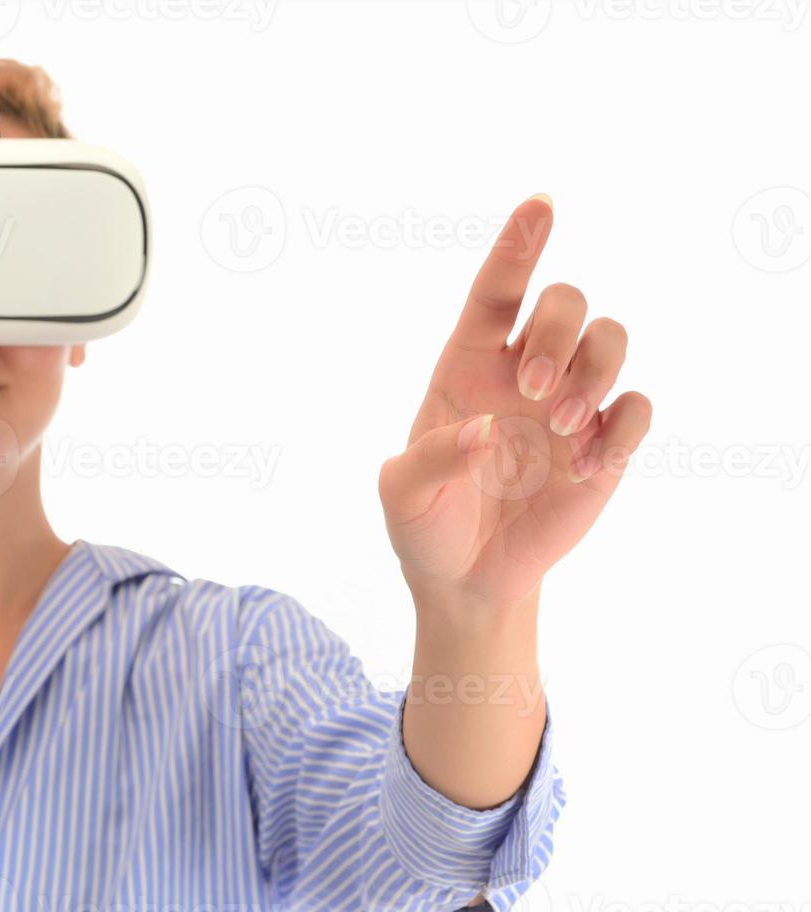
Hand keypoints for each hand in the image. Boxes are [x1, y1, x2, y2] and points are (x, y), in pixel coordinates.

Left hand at [378, 195, 652, 611]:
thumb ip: (431, 459)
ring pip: (611, 339)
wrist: (467, 578)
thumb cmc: (425, 523)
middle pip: (565, 303)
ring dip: (594, 371)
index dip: (518, 246)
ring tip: (563, 427)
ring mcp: (568, 404)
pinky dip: (621, 426)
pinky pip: (637, 405)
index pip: (496, 291)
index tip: (540, 204)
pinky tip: (585, 467)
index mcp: (466, 365)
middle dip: (557, 334)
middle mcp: (522, 372)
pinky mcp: (604, 445)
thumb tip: (484, 431)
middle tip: (533, 394)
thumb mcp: (403, 496)